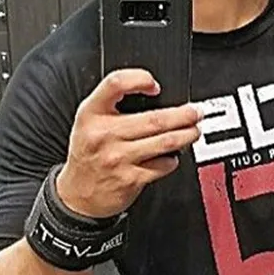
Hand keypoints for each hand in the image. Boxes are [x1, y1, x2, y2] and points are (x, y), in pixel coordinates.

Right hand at [56, 68, 203, 218]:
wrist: (77, 195)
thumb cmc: (89, 153)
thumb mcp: (89, 121)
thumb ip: (114, 103)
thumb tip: (154, 93)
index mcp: (91, 113)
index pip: (116, 84)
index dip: (139, 79)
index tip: (155, 85)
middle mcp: (104, 134)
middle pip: (154, 119)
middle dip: (183, 115)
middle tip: (196, 112)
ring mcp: (118, 158)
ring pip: (164, 142)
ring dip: (186, 135)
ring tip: (194, 130)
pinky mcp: (130, 179)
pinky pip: (162, 165)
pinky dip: (172, 160)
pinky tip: (171, 157)